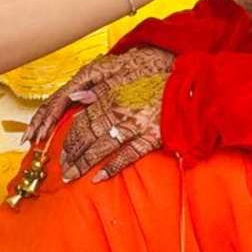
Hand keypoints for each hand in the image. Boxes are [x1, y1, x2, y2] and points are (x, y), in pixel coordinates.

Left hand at [27, 47, 173, 180]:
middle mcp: (120, 111)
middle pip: (87, 136)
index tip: (61, 150)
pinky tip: (98, 178)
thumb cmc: (155, 76)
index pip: (82, 120)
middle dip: (72, 153)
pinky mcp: (153, 137)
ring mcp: (136, 125)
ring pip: (102, 147)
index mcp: (111, 95)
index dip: (68, 137)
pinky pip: (128, 155)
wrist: (191, 83)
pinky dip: (112, 168)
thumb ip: (99, 85)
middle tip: (63, 166)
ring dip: (84, 163)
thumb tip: (76, 96)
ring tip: (72, 175)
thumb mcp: (125, 73)